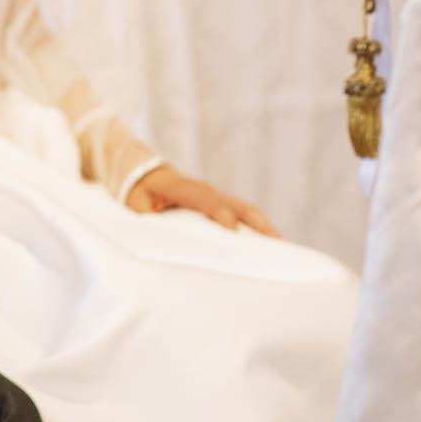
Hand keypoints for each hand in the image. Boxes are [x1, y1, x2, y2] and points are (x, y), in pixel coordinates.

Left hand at [124, 164, 278, 236]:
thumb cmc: (140, 193)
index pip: (205, 200)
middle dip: (255, 223)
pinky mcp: (219, 203)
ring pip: (244, 209)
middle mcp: (204, 190)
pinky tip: (272, 244)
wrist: (143, 174)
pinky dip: (258, 227)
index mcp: (182, 188)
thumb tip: (159, 239)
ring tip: (283, 247)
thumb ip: (148, 220)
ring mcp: (214, 195)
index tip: (232, 231)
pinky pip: (242, 214)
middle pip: (235, 204)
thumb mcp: (136, 206)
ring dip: (263, 226)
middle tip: (276, 243)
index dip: (220, 214)